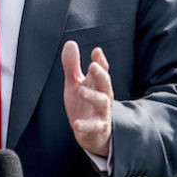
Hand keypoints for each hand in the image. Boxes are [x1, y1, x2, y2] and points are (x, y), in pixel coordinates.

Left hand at [61, 40, 113, 156]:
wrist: (90, 133)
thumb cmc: (83, 104)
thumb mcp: (74, 83)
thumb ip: (72, 65)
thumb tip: (70, 43)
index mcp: (97, 85)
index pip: (102, 70)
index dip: (100, 61)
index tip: (96, 51)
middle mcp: (102, 96)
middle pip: (105, 84)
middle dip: (101, 75)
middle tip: (93, 66)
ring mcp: (101, 113)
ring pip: (102, 103)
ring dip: (92, 96)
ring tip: (81, 90)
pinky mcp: (97, 128)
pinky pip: (93, 127)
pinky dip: (86, 125)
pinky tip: (76, 123)